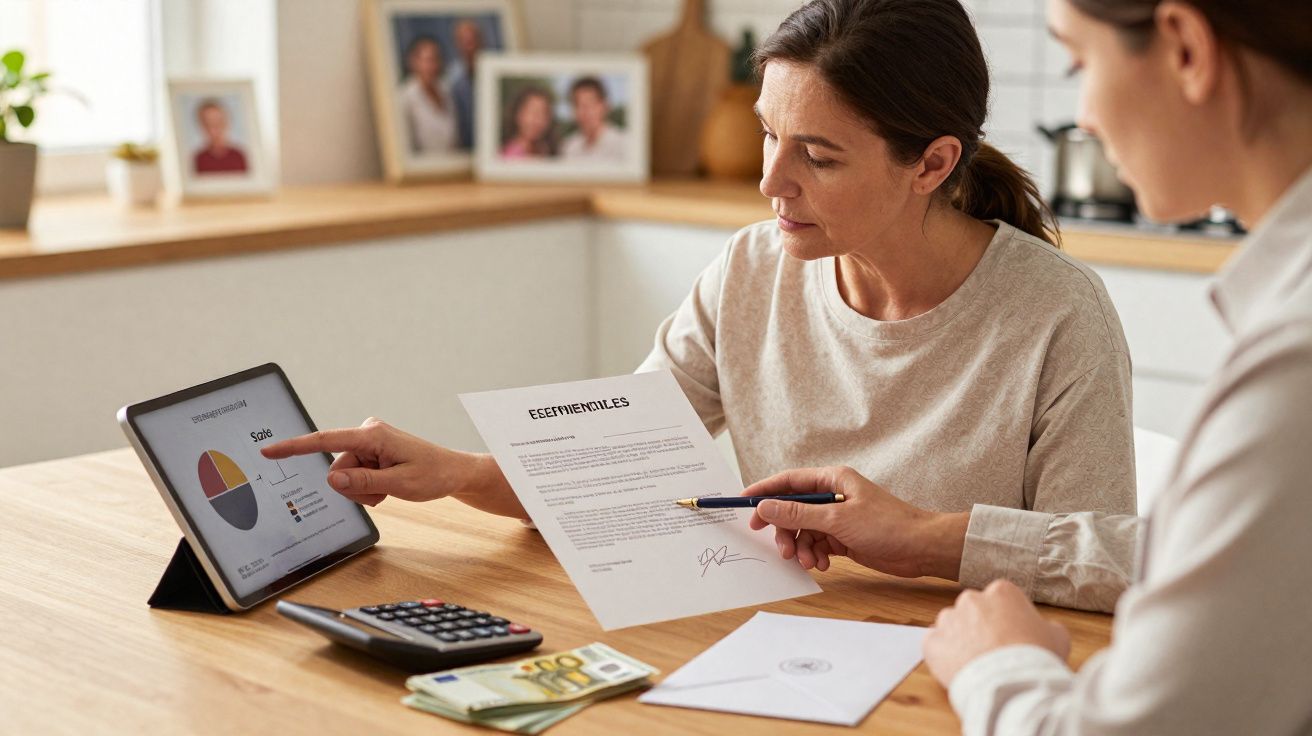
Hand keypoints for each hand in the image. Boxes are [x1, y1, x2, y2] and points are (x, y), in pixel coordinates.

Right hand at [260, 417, 524, 517]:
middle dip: (355, 487)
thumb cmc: (434, 474)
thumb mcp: (399, 485)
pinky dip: (369, 486)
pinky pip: (356, 476)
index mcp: (372, 434)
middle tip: (384, 491)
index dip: (295, 447)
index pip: (325, 441)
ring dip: (364, 489)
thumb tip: (331, 479)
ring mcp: (369, 442)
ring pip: (346, 477)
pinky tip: (389, 484)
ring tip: (390, 486)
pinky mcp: (371, 451)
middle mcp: (367, 433)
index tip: (269, 450)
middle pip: (337, 469)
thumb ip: (363, 483)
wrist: (454, 472)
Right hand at [745, 466, 968, 578]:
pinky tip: (825, 565)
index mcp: (833, 479)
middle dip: (785, 531)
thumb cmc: (887, 525)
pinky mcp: (844, 538)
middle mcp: (833, 496)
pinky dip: (816, 555)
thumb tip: (766, 506)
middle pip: (793, 510)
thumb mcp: (837, 520)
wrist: (921, 549)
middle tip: (781, 549)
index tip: (744, 503)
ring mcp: (838, 518)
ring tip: (811, 562)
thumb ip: (798, 513)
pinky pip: (817, 544)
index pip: (789, 481)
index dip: (765, 491)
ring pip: (804, 531)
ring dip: (802, 548)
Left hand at [924, 579, 1071, 686]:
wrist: (1012, 686)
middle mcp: (971, 599)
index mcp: (1001, 592)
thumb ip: (1046, 625)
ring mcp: (949, 620)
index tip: (1011, 635)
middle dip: (981, 627)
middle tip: (993, 651)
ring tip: (977, 663)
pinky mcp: (932, 643)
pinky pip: (934, 645)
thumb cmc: (1036, 659)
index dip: (1006, 618)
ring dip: (960, 640)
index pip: (1000, 599)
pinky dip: (942, 655)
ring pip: (952, 626)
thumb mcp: (1058, 637)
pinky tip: (958, 668)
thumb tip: (1045, 629)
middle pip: (973, 610)